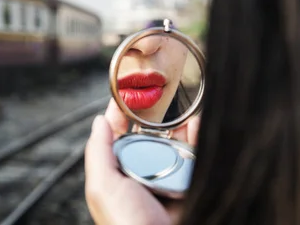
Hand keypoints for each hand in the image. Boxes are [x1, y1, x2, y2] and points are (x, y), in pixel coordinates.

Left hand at [84, 98, 199, 224]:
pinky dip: (201, 138)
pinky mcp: (193, 185)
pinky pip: (198, 157)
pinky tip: (201, 123)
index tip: (130, 88)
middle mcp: (146, 176)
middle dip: (159, 115)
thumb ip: (98, 153)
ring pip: (177, 144)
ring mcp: (170, 181)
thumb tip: (98, 121)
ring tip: (186, 104)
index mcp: (120, 176)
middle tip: (165, 91)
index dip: (123, 113)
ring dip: (182, 123)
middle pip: (152, 137)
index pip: (121, 137)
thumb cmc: (126, 224)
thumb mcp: (103, 188)